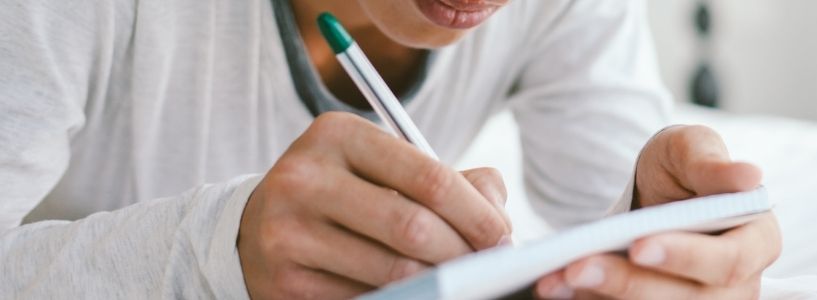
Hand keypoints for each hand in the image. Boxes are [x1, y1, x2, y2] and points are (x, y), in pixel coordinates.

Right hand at [237, 112, 511, 298]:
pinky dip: (403, 299)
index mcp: (339, 135)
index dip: (478, 213)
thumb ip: (451, 178)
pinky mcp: (285, 280)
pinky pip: (366, 298)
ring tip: (459, 281)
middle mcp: (305, 177)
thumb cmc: (347, 193)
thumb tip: (496, 212)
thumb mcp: (387, 167)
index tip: (503, 237)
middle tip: (487, 267)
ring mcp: (288, 231)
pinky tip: (417, 292)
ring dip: (439, 282)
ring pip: (393, 271)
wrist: (260, 226)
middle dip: (463, 253)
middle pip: (413, 227)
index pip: (428, 176)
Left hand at [535, 125, 781, 298]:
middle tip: (578, 267)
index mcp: (756, 241)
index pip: (729, 261)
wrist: (650, 196)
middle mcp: (735, 285)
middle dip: (628, 283)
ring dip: (603, 297)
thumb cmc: (679, 170)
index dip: (686, 257)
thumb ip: (710, 162)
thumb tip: (748, 175)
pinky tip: (558, 287)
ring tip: (559, 278)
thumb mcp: (689, 149)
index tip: (640, 244)